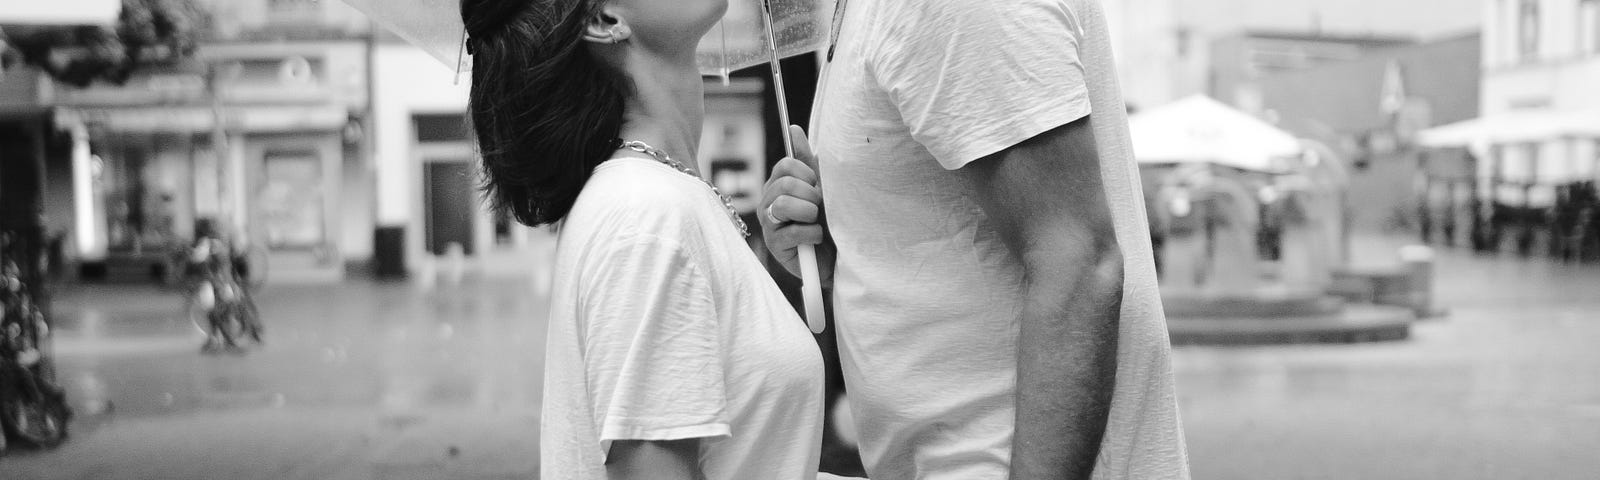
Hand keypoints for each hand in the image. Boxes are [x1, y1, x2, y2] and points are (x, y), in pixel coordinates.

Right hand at [760, 125, 835, 283]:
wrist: (839, 255)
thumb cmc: (829, 218)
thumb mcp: (821, 185)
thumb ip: (806, 159)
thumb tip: (793, 129)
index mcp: (778, 184)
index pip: (785, 165)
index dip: (806, 173)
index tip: (817, 185)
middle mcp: (768, 202)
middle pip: (785, 184)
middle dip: (810, 195)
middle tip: (818, 206)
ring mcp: (769, 225)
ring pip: (783, 205)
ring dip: (809, 213)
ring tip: (816, 221)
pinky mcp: (775, 246)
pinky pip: (793, 232)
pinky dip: (813, 234)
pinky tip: (816, 238)